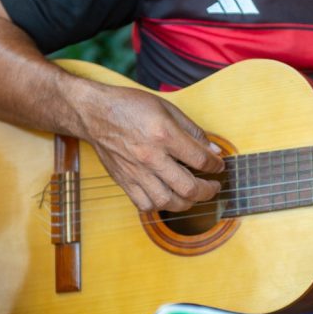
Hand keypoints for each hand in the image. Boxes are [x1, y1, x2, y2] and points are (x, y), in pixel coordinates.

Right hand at [85, 85, 224, 212]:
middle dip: (208, 191)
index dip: (216, 166)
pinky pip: (145, 205)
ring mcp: (136, 172)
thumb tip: (213, 150)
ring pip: (168, 202)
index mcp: (164, 135)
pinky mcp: (124, 181)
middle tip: (213, 186)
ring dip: (187, 203)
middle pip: (188, 188)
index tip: (218, 166)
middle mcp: (150, 157)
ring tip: (193, 195)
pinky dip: (160, 206)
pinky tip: (167, 196)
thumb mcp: (167, 108)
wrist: (94, 113)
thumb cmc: (129, 107)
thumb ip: (192, 131)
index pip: (200, 160)